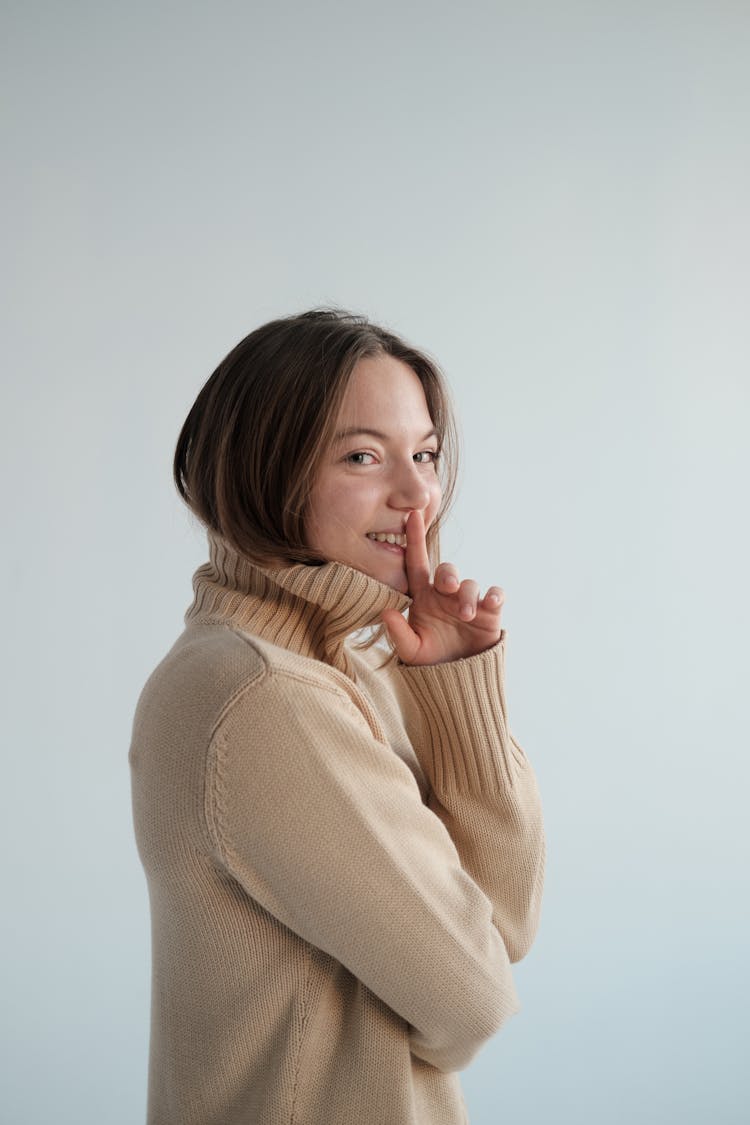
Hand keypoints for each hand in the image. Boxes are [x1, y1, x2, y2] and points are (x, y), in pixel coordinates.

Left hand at [381, 509, 503, 665]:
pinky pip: (495, 595)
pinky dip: (494, 595)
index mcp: (423, 597)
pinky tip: (490, 602)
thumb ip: (398, 634)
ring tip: (466, 616)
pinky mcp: (490, 613)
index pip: (417, 564)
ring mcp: (469, 602)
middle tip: (446, 586)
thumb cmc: (429, 662)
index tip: (411, 515)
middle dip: (448, 574)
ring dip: (468, 596)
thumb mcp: (410, 651)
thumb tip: (386, 613)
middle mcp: (446, 595)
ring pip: (470, 584)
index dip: (414, 539)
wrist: (457, 681)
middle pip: (447, 570)